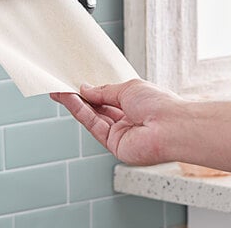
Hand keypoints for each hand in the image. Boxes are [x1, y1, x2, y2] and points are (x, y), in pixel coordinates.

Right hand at [51, 79, 184, 164]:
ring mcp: (120, 134)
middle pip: (97, 109)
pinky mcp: (114, 145)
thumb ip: (103, 92)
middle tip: (60, 87)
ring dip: (75, 104)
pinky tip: (70, 99)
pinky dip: (80, 112)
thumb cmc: (159, 104)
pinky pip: (93, 126)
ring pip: (92, 117)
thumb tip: (85, 89)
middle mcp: (127, 121)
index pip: (107, 98)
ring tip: (59, 91)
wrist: (171, 126)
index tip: (74, 84)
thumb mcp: (127, 88)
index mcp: (134, 105)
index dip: (90, 92)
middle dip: (78, 98)